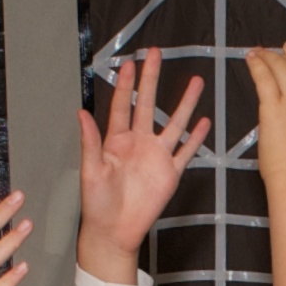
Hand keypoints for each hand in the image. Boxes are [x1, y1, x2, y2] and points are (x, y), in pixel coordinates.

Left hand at [78, 50, 208, 281]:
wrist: (114, 231)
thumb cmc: (96, 203)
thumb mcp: (90, 171)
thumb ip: (90, 142)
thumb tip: (81, 113)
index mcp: (116, 141)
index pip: (122, 105)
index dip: (126, 84)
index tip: (130, 63)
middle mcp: (138, 143)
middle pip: (148, 104)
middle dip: (152, 79)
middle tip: (156, 54)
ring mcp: (156, 156)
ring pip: (175, 123)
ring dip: (185, 103)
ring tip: (196, 81)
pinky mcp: (170, 173)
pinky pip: (186, 152)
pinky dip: (196, 138)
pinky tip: (204, 122)